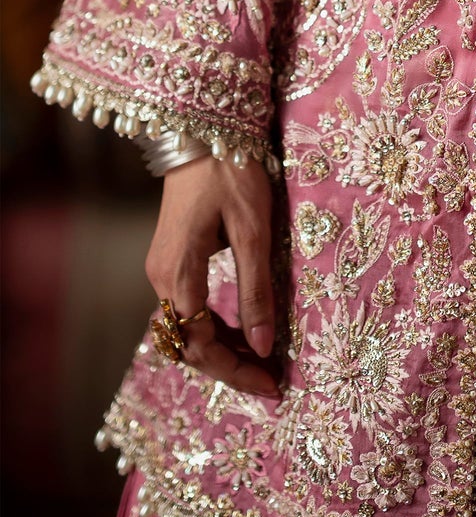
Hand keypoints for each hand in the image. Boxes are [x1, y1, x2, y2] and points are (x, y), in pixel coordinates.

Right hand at [145, 154, 279, 397]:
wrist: (202, 131)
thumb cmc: (230, 174)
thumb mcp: (253, 231)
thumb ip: (256, 289)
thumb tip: (262, 346)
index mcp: (179, 276)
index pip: (201, 346)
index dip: (236, 372)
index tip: (272, 385)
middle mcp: (162, 279)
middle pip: (189, 344)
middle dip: (229, 367)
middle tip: (271, 382)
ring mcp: (162, 269)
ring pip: (187, 328)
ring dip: (221, 349)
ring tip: (261, 362)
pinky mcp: (171, 259)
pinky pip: (187, 308)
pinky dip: (213, 326)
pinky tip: (240, 329)